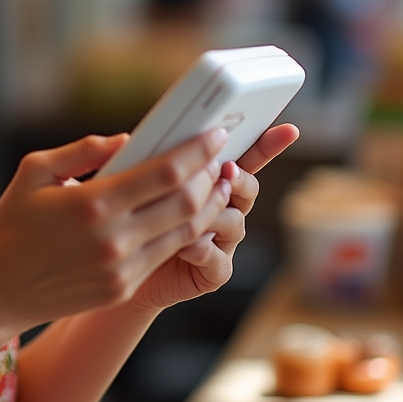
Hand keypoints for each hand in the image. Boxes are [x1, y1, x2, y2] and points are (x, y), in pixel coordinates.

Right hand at [0, 128, 233, 338]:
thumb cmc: (12, 220)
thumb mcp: (36, 170)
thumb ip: (84, 149)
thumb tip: (128, 139)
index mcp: (93, 203)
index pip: (165, 174)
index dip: (197, 152)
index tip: (215, 134)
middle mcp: (114, 238)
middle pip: (186, 203)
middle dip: (210, 176)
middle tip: (220, 156)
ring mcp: (121, 269)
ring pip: (186, 233)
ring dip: (208, 206)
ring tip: (216, 184)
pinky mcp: (122, 288)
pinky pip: (166, 254)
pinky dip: (187, 232)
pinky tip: (191, 215)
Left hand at [127, 122, 299, 312]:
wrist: (115, 270)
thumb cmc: (124, 218)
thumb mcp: (127, 182)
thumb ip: (133, 160)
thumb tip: (126, 139)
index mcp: (208, 180)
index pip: (242, 156)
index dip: (265, 143)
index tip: (287, 129)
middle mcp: (222, 208)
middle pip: (247, 186)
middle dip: (240, 177)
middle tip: (226, 169)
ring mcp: (222, 241)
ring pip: (234, 221)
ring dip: (214, 213)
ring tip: (188, 212)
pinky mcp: (213, 271)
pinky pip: (219, 258)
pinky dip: (204, 250)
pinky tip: (185, 246)